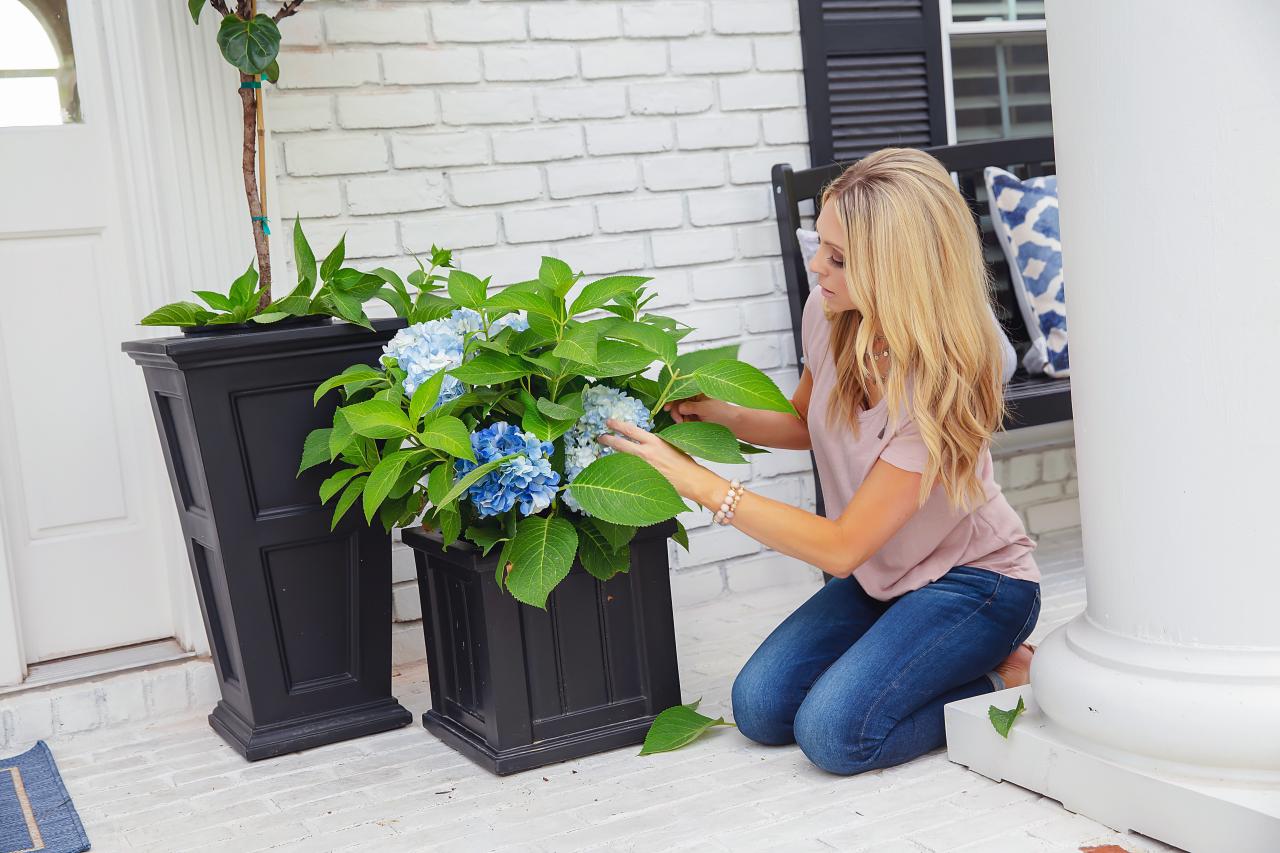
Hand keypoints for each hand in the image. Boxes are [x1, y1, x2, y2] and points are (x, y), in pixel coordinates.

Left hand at [598, 418, 713, 499]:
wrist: (691, 480)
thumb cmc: (684, 462)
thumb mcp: (669, 445)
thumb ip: (653, 443)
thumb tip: (641, 440)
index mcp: (654, 441)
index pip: (630, 430)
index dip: (616, 425)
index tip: (608, 422)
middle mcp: (646, 453)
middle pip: (620, 444)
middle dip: (607, 439)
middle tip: (600, 437)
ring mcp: (643, 467)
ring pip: (621, 458)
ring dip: (611, 454)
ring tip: (603, 452)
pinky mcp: (642, 478)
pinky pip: (627, 471)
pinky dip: (619, 467)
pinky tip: (614, 467)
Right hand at [664, 394, 735, 426]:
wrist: (732, 424)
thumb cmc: (723, 413)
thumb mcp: (706, 408)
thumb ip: (691, 407)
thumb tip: (679, 408)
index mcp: (697, 390)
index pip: (680, 391)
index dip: (672, 398)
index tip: (667, 407)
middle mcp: (694, 397)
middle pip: (677, 402)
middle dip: (676, 411)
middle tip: (679, 420)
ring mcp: (693, 407)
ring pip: (678, 411)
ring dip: (680, 418)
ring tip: (687, 423)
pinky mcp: (693, 416)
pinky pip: (683, 419)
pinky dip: (684, 423)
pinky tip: (690, 425)